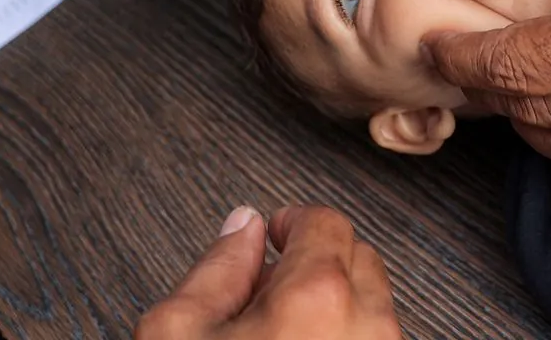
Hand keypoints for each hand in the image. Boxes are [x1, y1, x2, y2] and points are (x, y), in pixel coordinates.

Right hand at [136, 205, 400, 338]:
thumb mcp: (177, 335)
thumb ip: (214, 269)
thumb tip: (244, 226)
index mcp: (318, 296)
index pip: (326, 221)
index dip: (293, 224)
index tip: (273, 238)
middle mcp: (368, 328)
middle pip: (359, 258)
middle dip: (318, 261)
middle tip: (270, 289)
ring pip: (373, 306)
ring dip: (335, 304)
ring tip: (282, 332)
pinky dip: (347, 336)